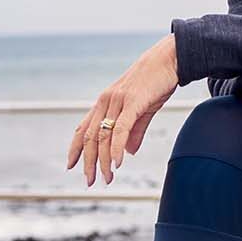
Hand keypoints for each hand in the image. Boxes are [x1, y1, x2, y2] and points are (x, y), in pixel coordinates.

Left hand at [66, 34, 179, 185]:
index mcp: (105, 102)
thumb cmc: (157, 81)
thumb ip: (134, 130)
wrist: (170, 59)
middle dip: (88, 162)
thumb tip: (128, 152)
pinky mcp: (133, 102)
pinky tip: (117, 162)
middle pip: (90, 137)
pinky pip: (120, 129)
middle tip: (91, 181)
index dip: (75, 148)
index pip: (83, 129)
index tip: (71, 166)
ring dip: (103, 161)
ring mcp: (118, 101)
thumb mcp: (143, 108)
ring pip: (103, 136)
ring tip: (107, 177)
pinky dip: (116, 148)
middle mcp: (106, 101)